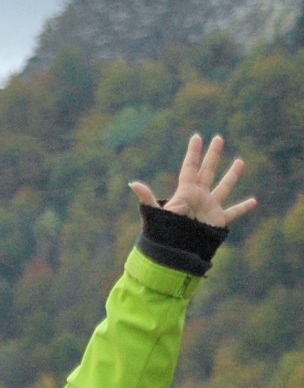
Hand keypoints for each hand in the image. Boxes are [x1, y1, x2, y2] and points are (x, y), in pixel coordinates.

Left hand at [130, 133, 257, 225]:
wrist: (175, 251)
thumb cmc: (164, 232)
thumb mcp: (156, 213)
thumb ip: (147, 198)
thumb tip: (133, 184)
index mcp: (185, 192)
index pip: (190, 167)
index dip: (193, 152)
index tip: (197, 137)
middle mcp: (199, 197)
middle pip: (207, 171)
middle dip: (213, 155)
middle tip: (218, 138)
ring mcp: (209, 207)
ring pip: (224, 187)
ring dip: (232, 175)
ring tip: (240, 161)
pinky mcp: (217, 221)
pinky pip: (233, 213)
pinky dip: (243, 208)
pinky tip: (254, 201)